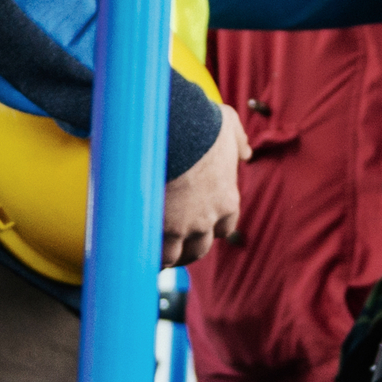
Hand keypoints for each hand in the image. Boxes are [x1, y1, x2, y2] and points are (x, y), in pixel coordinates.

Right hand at [161, 111, 244, 267]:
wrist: (176, 130)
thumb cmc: (202, 125)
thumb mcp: (229, 127)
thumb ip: (238, 141)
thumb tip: (245, 150)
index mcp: (227, 201)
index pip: (225, 228)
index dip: (212, 227)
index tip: (201, 223)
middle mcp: (208, 220)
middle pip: (201, 247)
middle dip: (187, 247)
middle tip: (173, 243)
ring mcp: (184, 227)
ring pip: (176, 256)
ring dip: (165, 256)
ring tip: (150, 252)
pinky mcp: (160, 227)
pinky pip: (153, 253)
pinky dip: (147, 255)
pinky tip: (136, 250)